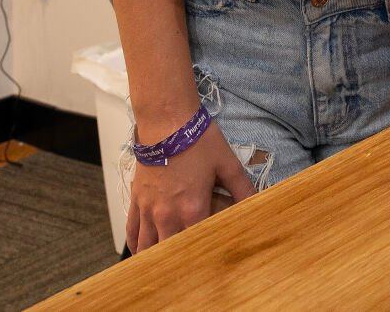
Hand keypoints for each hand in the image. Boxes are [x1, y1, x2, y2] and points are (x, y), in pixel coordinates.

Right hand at [126, 118, 253, 252]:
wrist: (167, 123)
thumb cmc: (199, 142)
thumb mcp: (227, 164)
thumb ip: (242, 188)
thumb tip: (258, 203)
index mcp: (192, 209)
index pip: (197, 245)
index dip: (204, 255)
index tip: (211, 261)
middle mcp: (166, 215)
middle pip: (169, 251)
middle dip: (179, 261)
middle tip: (189, 266)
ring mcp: (148, 210)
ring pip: (147, 246)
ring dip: (155, 256)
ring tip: (165, 264)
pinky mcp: (136, 200)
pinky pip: (131, 230)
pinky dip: (136, 244)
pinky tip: (141, 251)